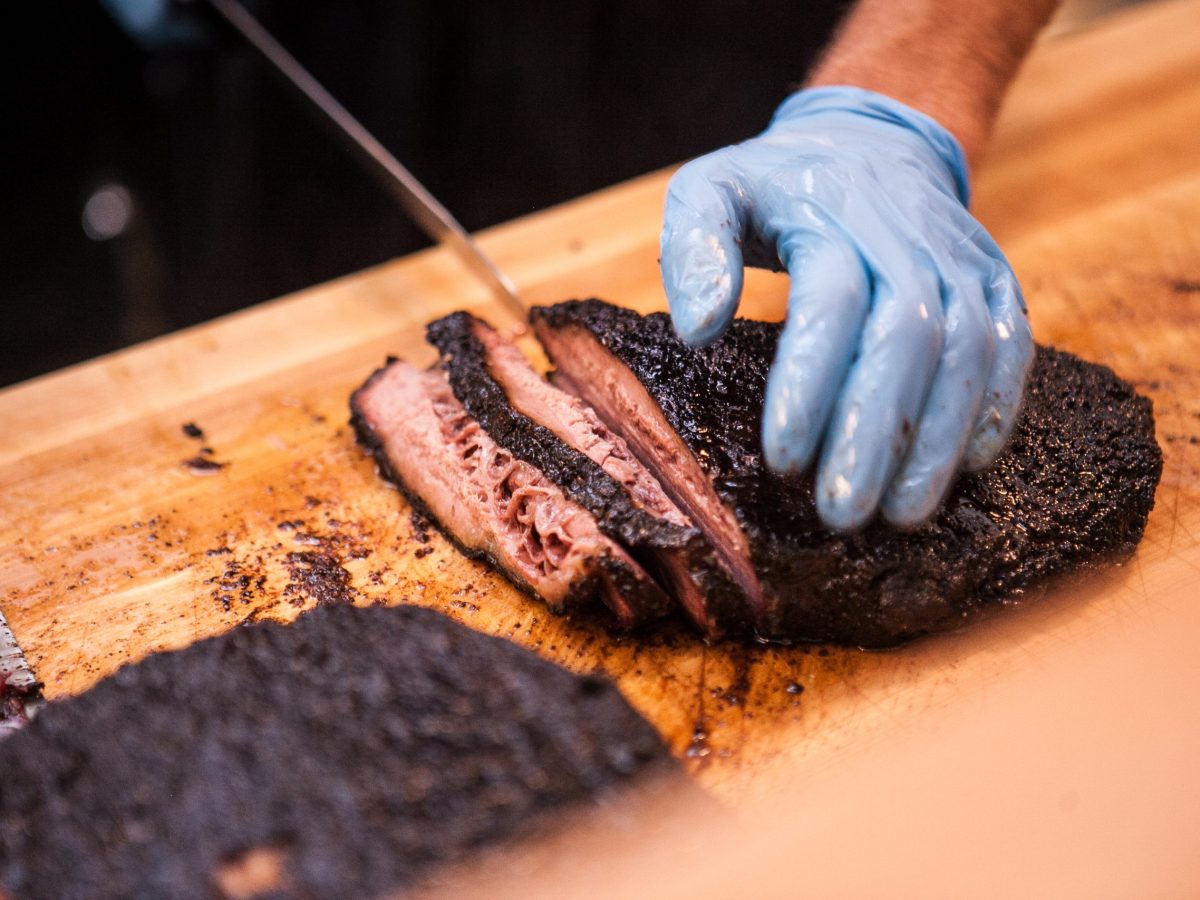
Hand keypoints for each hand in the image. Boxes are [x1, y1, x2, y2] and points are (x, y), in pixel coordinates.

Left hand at [660, 86, 1032, 530]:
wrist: (869, 141)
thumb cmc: (776, 185)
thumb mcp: (711, 189)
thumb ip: (693, 249)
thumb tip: (695, 330)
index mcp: (830, 219)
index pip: (831, 304)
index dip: (811, 385)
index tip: (783, 459)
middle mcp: (905, 239)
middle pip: (907, 338)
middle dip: (876, 433)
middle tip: (842, 512)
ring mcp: (959, 259)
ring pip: (967, 350)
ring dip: (939, 438)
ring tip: (902, 512)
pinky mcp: (993, 279)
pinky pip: (1010, 343)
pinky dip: (996, 405)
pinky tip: (971, 464)